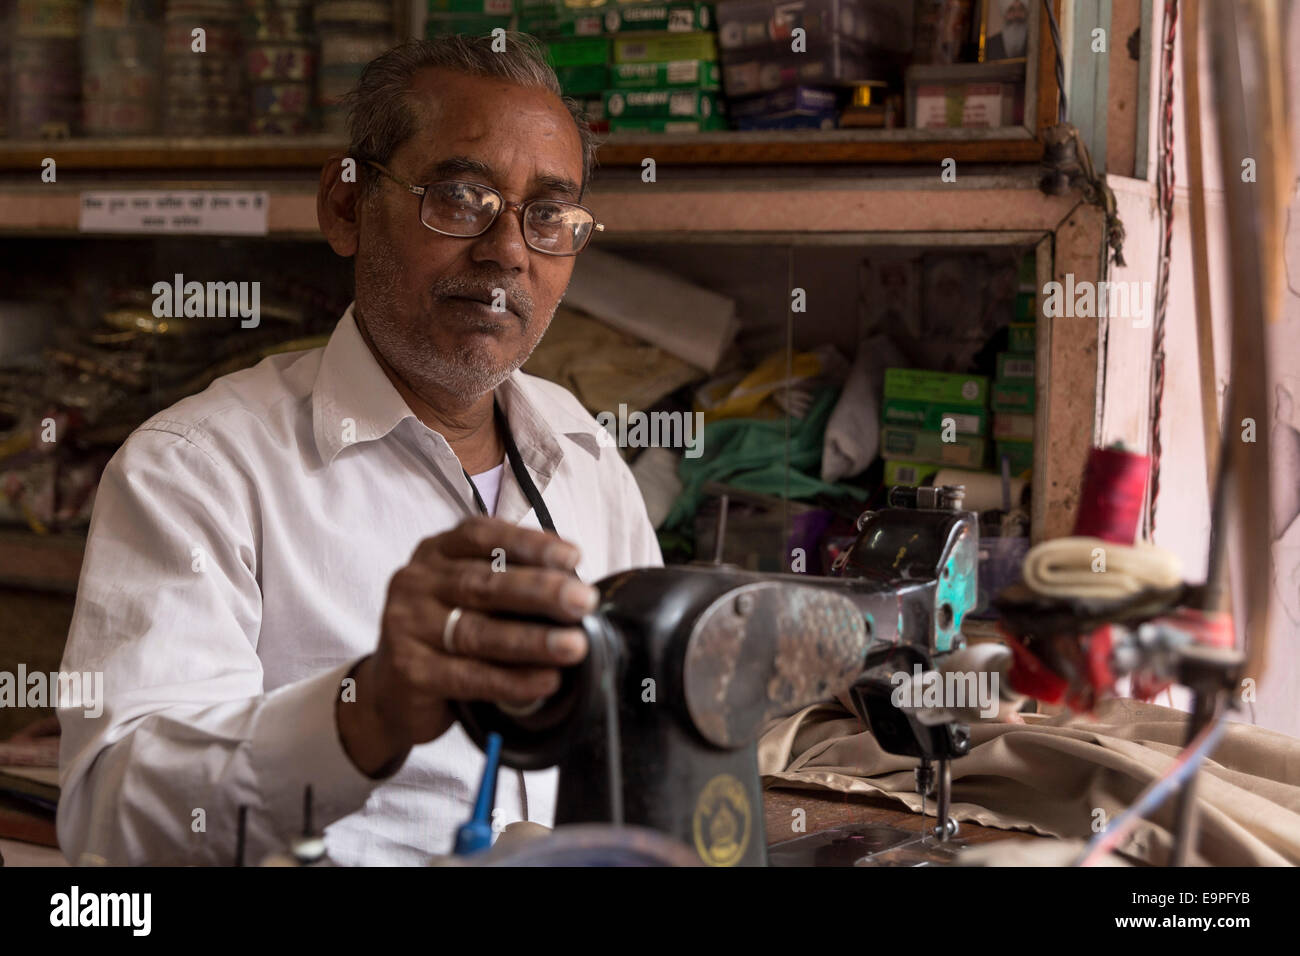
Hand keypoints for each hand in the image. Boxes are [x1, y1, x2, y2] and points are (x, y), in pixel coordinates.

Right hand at [337, 516, 597, 775]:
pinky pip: (468, 676)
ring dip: (532, 639)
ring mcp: (406, 626)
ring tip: (574, 646)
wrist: (392, 692)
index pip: (482, 536)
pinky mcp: (409, 671)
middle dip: (540, 591)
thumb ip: (508, 582)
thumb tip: (575, 586)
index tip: (573, 557)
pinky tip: (546, 681)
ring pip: (476, 631)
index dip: (529, 544)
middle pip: (483, 583)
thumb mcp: (471, 597)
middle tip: (584, 601)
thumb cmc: (447, 634)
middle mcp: (416, 582)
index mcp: (436, 552)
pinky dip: (512, 680)